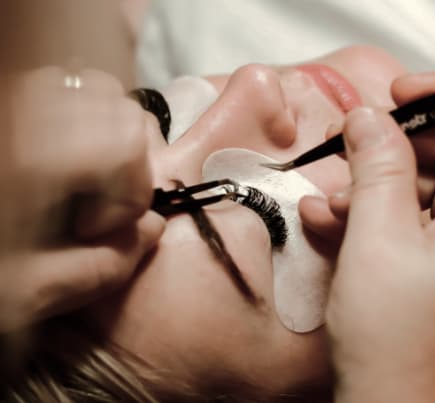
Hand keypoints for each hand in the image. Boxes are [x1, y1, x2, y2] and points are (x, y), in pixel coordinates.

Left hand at [0, 67, 164, 331]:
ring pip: (95, 89)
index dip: (132, 192)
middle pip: (119, 108)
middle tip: (98, 203)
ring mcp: (13, 100)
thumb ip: (100, 267)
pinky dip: (85, 120)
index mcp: (29, 159)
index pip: (125, 142)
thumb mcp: (23, 294)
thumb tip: (152, 228)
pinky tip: (62, 160)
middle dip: (129, 162)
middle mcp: (23, 115)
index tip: (96, 229)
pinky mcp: (9, 103)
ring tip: (83, 177)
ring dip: (109, 136)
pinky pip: (65, 90)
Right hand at [326, 107, 434, 401]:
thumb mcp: (376, 239)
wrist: (387, 396)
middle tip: (347, 144)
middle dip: (388, 149)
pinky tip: (331, 220)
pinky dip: (367, 212)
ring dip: (367, 187)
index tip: (397, 96)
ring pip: (416, 188)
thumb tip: (367, 121)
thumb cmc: (394, 338)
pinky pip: (403, 216)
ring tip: (330, 201)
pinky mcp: (432, 256)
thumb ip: (376, 170)